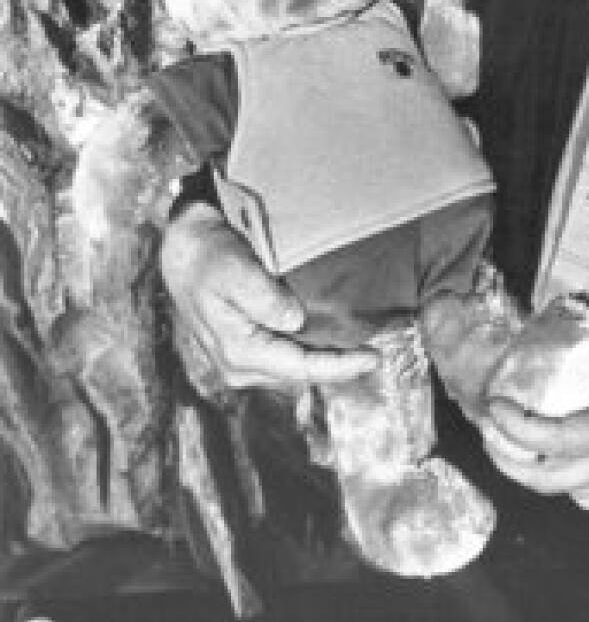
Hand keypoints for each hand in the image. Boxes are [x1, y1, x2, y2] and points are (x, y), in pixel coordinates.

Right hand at [159, 201, 376, 392]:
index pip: (301, 367)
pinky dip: (306, 350)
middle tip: (375, 350)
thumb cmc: (207, 255)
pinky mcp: (242, 348)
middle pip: (299, 373)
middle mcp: (238, 366)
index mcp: (239, 352)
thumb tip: (295, 320)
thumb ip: (264, 297)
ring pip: (292, 367)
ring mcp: (238, 360)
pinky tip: (326, 337)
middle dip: (336, 365)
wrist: (181, 248)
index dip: (340, 366)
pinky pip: (282, 356)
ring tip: (357, 345)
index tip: (373, 358)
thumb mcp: (235, 269)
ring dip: (322, 359)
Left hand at [479, 328, 588, 507]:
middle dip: (507, 458)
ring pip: (564, 492)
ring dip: (531, 471)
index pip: (553, 439)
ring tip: (516, 442)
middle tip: (490, 430)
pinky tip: (563, 459)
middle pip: (545, 480)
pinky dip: (563, 482)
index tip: (498, 403)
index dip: (516, 426)